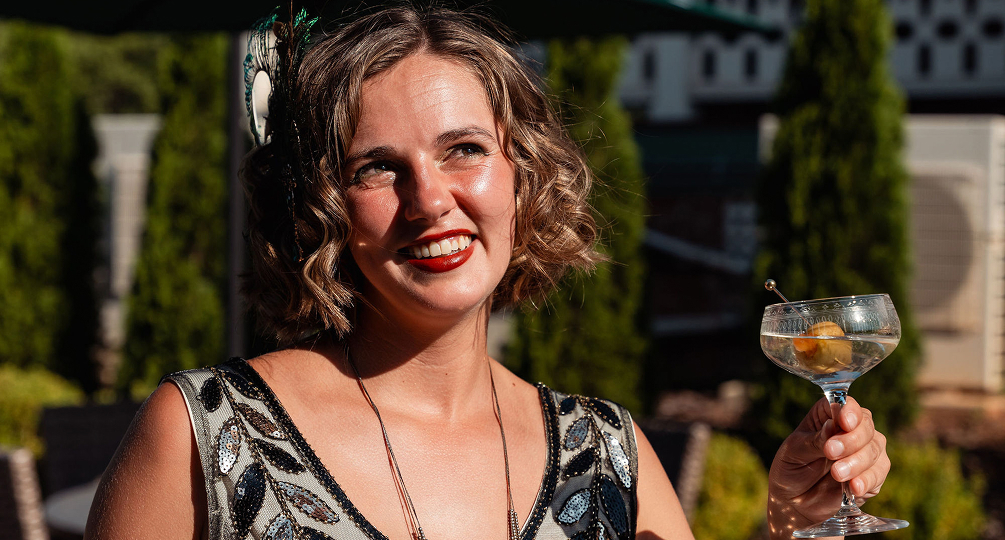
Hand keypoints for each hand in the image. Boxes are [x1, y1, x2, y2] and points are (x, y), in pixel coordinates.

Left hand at [766, 397, 889, 538]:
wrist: (796, 502)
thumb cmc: (792, 468)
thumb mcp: (794, 452)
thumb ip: (814, 441)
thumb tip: (832, 426)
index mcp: (828, 415)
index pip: (845, 404)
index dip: (848, 411)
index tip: (844, 422)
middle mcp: (851, 429)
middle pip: (865, 425)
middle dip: (850, 440)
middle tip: (831, 452)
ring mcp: (865, 451)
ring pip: (874, 448)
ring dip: (857, 462)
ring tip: (837, 474)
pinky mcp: (873, 475)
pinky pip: (879, 473)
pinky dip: (868, 479)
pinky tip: (855, 487)